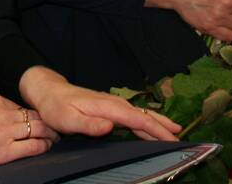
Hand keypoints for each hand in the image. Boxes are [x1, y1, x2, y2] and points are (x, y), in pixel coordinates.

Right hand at [0, 92, 56, 170]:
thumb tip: (4, 119)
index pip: (21, 107)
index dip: (32, 115)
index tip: (39, 120)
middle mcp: (3, 113)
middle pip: (34, 115)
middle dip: (47, 122)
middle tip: (56, 128)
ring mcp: (4, 132)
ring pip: (38, 129)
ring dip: (50, 134)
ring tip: (55, 138)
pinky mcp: (4, 151)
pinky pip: (32, 146)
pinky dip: (43, 146)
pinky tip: (47, 147)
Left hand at [20, 66, 180, 140]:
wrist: (48, 91)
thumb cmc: (56, 107)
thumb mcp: (67, 119)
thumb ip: (89, 124)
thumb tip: (110, 127)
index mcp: (108, 107)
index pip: (138, 119)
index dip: (157, 130)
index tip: (173, 139)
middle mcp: (114, 104)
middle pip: (145, 116)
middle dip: (164, 127)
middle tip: (182, 139)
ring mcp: (113, 105)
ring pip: (141, 115)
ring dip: (158, 124)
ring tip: (175, 133)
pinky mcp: (110, 108)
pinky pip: (134, 116)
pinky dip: (147, 121)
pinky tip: (152, 128)